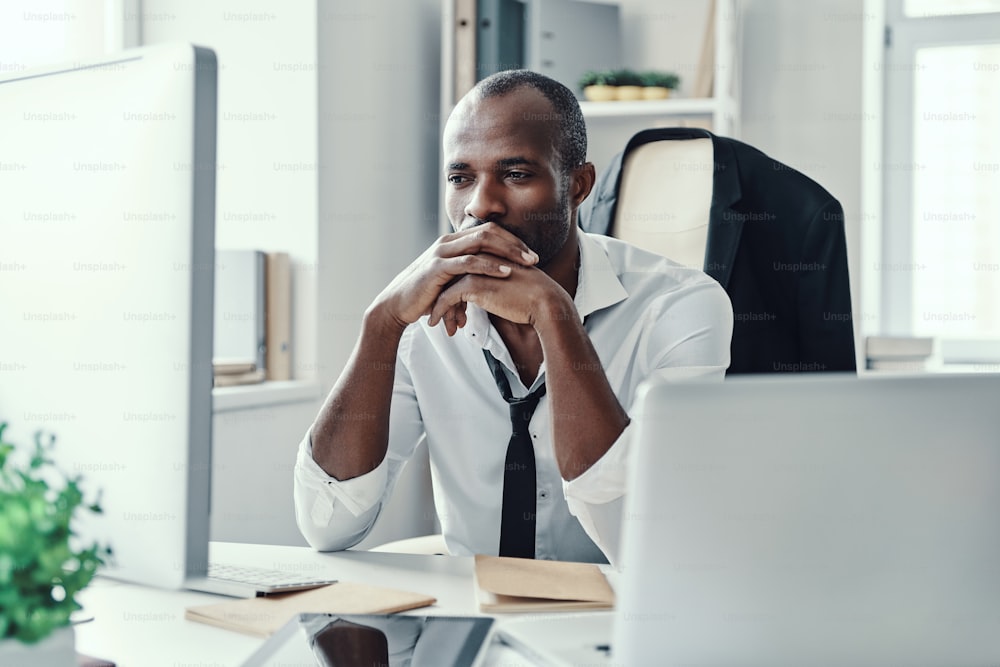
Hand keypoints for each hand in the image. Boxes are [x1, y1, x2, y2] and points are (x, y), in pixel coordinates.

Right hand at [372, 223, 538, 332]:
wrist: (398, 305)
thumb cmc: (426, 295)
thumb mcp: (451, 281)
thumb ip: (469, 276)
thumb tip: (491, 281)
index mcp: (454, 242)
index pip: (489, 231)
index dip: (512, 241)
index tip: (531, 255)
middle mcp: (448, 242)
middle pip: (489, 232)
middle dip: (515, 244)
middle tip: (535, 258)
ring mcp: (442, 252)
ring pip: (481, 242)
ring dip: (508, 253)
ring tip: (527, 264)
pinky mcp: (437, 267)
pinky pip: (468, 262)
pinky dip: (489, 266)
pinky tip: (506, 273)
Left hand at [427, 262, 574, 329]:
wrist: (546, 303)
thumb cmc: (534, 297)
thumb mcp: (512, 284)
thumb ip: (498, 282)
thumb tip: (491, 295)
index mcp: (489, 254)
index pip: (462, 269)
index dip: (453, 287)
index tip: (450, 306)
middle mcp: (479, 257)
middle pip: (450, 276)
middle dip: (442, 297)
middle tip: (439, 317)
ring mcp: (475, 269)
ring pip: (446, 287)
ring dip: (440, 308)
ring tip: (439, 325)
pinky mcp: (473, 284)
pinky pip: (447, 298)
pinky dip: (440, 312)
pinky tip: (439, 325)